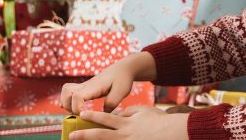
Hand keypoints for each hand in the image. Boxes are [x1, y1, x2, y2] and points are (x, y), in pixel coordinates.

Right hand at [61, 52, 155, 113]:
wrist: (123, 69)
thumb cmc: (123, 79)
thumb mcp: (122, 91)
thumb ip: (112, 102)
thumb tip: (102, 113)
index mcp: (94, 87)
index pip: (77, 96)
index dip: (76, 107)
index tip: (83, 115)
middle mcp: (86, 85)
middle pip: (66, 92)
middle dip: (68, 106)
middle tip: (80, 114)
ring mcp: (84, 86)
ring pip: (65, 91)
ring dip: (66, 103)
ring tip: (77, 112)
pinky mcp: (84, 88)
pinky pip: (69, 92)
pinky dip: (68, 100)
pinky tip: (75, 108)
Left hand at [70, 107, 189, 139]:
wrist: (174, 133)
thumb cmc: (159, 121)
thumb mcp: (144, 111)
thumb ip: (129, 111)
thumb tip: (118, 113)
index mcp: (127, 123)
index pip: (106, 118)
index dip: (93, 116)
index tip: (82, 115)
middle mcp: (125, 135)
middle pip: (101, 135)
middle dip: (85, 135)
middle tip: (72, 135)